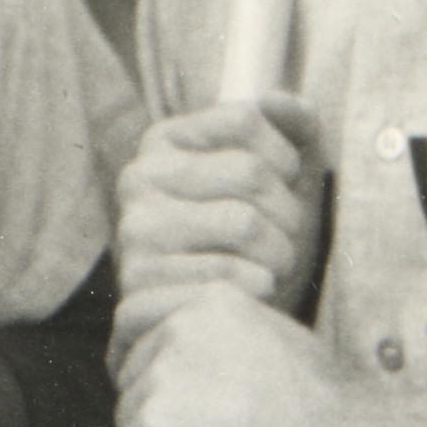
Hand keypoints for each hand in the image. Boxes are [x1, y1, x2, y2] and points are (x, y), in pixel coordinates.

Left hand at [111, 284, 355, 426]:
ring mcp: (161, 384)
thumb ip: (214, 346)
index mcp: (205, 303)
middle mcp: (176, 333)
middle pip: (130, 392)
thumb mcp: (273, 346)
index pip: (135, 337)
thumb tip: (166, 376)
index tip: (180, 414)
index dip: (150, 381)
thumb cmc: (324, 415)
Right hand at [113, 95, 323, 375]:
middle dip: (287, 213)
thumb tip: (279, 100)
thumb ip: (291, 125)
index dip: (284, 157)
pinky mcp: (141, 289)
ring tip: (266, 267)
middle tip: (279, 239)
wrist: (222, 325)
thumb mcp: (281, 175)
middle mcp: (138, 180)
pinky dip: (257, 288)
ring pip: (244, 224)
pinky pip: (229, 277)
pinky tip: (247, 294)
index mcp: (164, 142)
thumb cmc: (258, 241)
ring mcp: (135, 234)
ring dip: (278, 254)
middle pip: (250, 173)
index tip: (282, 186)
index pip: (245, 119)